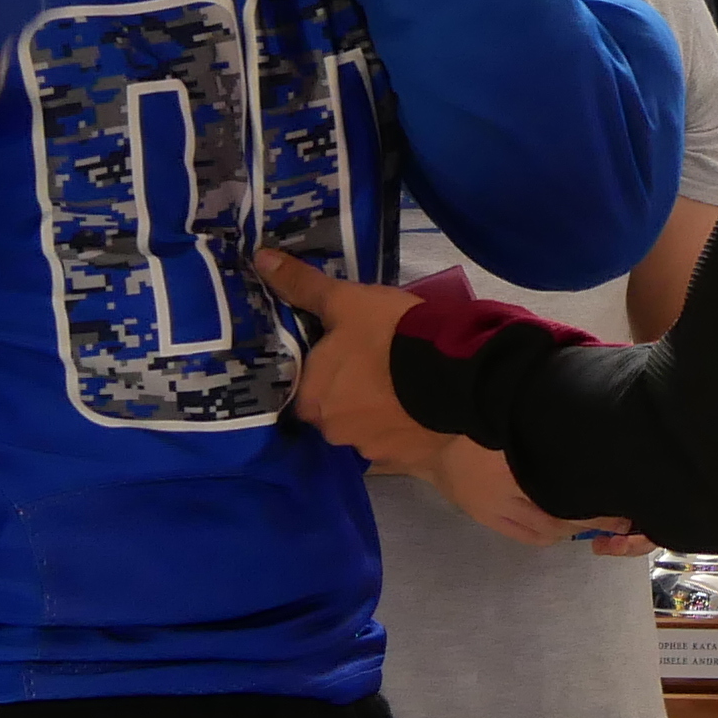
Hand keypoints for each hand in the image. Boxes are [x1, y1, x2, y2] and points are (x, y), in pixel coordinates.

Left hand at [257, 251, 643, 546]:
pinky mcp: (405, 460)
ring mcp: (370, 450)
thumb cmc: (392, 335)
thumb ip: (303, 286)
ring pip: (364, 428)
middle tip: (374, 364)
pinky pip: (395, 442)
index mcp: (312, 399)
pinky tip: (418, 406)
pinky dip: (402, 427)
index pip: (304, 387)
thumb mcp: (347, 301)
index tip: (342, 353)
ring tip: (402, 384)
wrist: (458, 374)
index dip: (322, 368)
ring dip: (376, 412)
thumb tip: (259, 257)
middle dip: (347, 393)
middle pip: (333, 411)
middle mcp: (333, 432)